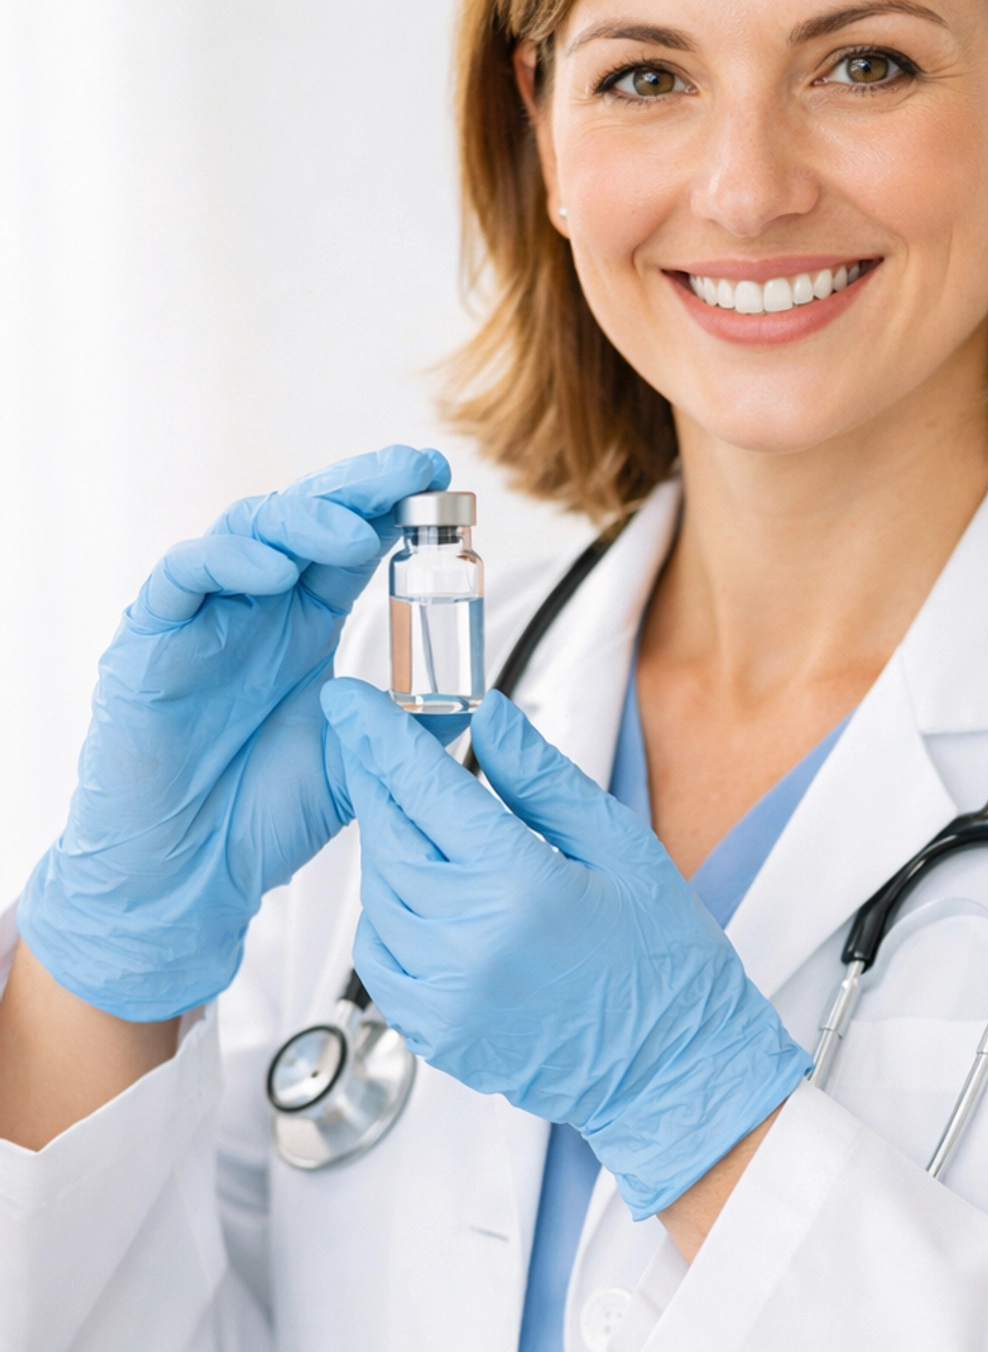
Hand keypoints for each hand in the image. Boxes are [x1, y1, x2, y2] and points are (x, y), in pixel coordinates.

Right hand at [19, 447, 449, 1019]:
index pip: (348, 540)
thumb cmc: (259, 817)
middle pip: (302, 517)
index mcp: (302, 623)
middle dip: (358, 486)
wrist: (188, 881)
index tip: (442, 479)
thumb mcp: (359, 761)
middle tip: (413, 471)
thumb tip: (476, 694)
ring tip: (354, 532)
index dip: (390, 503)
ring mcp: (198, 620)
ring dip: (302, 520)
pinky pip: (179, 579)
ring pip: (243, 531)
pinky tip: (273, 571)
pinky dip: (225, 562)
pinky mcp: (147, 645)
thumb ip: (411, 724)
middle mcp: (252, 609)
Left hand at [321, 679, 811, 1217]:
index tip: (349, 700)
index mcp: (521, 886)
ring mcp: (446, 997)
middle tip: (371, 745)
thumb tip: (488, 718)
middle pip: (388, 838)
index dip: (378, 737)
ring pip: (377, 896)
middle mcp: (471, 944)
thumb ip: (541, 779)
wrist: (671, 1068)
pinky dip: (386, 913)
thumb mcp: (619, 846)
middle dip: (374, 782)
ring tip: (413, 820)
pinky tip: (419, 892)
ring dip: (385, 847)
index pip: (425, 790)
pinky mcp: (435, 1034)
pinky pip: (379, 958)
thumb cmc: (662, 960)